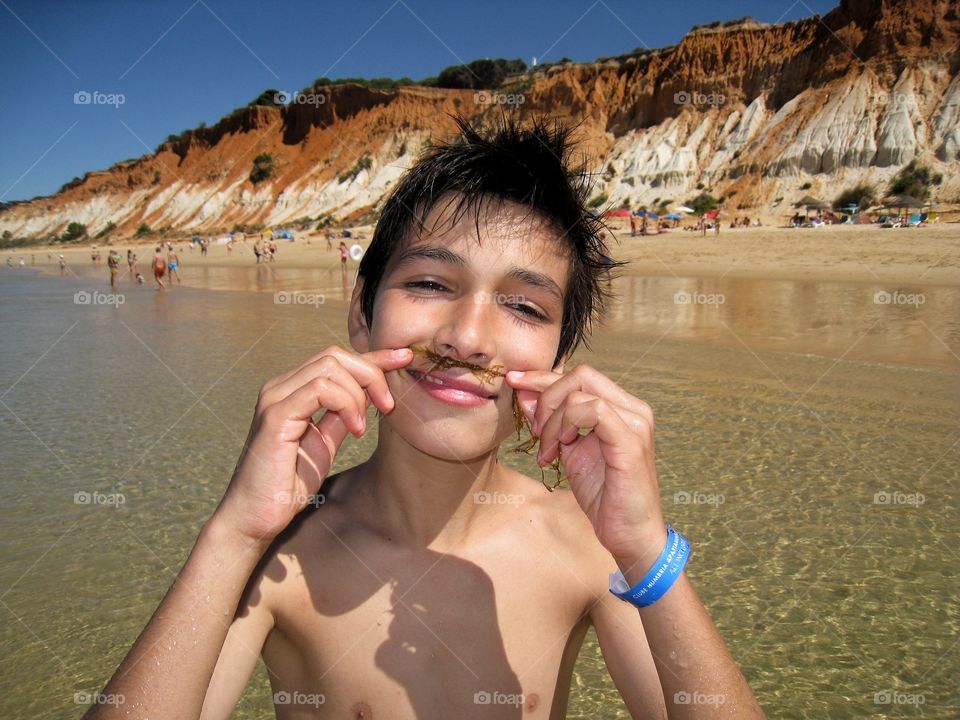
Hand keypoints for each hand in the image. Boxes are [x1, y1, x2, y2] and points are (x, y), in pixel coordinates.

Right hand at [214, 346, 412, 544]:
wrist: (255, 517)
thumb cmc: (286, 484)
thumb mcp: (324, 444)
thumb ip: (341, 417)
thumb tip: (368, 396)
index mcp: (291, 390)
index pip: (335, 359)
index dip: (373, 357)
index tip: (404, 359)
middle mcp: (280, 387)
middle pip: (334, 355)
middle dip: (371, 374)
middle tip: (388, 404)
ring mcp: (275, 398)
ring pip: (330, 366)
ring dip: (359, 393)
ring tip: (362, 427)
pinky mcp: (275, 416)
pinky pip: (319, 389)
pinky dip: (346, 404)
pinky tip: (354, 430)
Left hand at [506, 365, 667, 572]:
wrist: (631, 536)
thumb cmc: (605, 497)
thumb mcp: (569, 452)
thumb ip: (551, 423)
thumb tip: (524, 395)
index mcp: (622, 408)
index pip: (580, 376)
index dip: (543, 376)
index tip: (514, 382)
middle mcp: (633, 409)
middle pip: (580, 376)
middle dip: (544, 395)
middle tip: (534, 430)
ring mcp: (635, 422)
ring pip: (580, 393)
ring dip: (552, 420)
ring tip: (547, 451)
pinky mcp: (631, 440)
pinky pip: (592, 411)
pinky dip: (565, 426)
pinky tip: (559, 450)